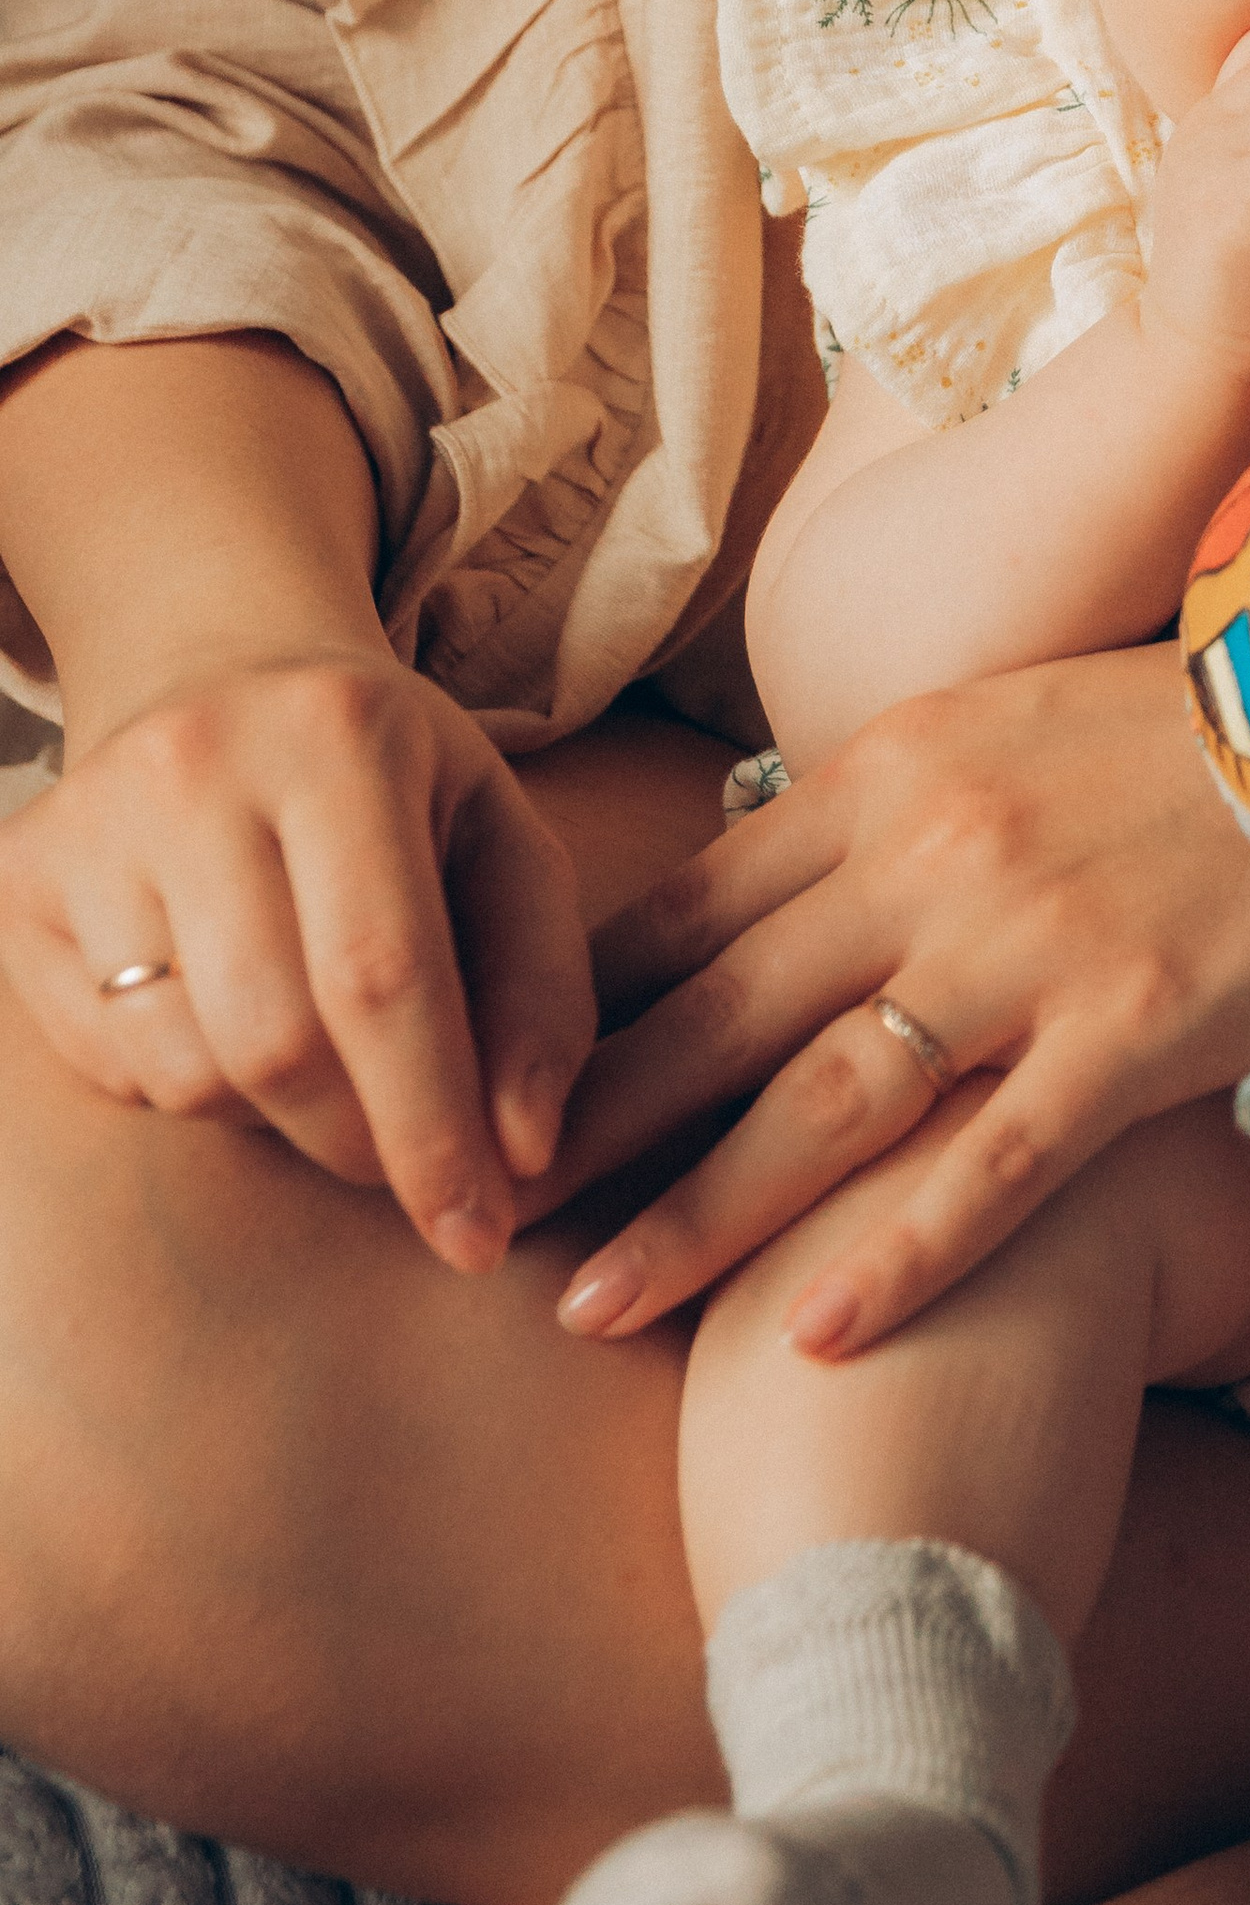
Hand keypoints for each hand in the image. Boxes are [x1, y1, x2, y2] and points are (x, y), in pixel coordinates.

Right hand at [0, 651, 593, 1269]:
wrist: (220, 667)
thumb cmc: (393, 778)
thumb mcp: (502, 842)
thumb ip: (541, 993)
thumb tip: (525, 1155)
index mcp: (338, 736)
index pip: (382, 975)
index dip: (432, 1127)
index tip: (481, 1237)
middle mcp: (192, 767)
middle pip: (275, 1042)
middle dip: (361, 1143)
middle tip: (413, 1168)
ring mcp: (84, 823)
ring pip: (188, 1070)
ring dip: (276, 1116)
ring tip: (324, 1052)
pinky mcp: (17, 881)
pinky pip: (113, 1065)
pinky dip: (195, 1084)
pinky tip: (231, 1010)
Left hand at [535, 644, 1249, 1356]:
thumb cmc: (1172, 735)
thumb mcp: (993, 728)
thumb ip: (876, 814)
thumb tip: (757, 893)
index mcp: (886, 774)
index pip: (690, 910)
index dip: (583, 1012)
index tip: (499, 1094)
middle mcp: (932, 859)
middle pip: (718, 1015)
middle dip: (592, 1129)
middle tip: (483, 1225)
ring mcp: (1028, 954)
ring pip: (820, 1106)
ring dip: (695, 1217)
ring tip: (592, 1311)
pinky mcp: (1129, 1038)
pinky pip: (992, 1169)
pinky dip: (897, 1258)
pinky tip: (813, 1337)